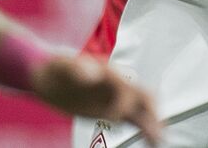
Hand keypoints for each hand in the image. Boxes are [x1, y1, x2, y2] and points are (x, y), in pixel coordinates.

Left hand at [32, 54, 160, 143]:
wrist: (48, 74)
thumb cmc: (56, 68)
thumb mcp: (62, 66)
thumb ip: (78, 69)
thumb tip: (94, 75)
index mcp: (109, 74)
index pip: (125, 88)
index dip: (124, 103)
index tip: (115, 117)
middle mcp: (118, 85)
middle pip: (144, 97)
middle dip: (151, 113)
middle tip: (155, 132)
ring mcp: (116, 97)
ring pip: (142, 110)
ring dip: (152, 124)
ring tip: (159, 141)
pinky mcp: (112, 109)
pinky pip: (132, 119)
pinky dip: (143, 129)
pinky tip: (148, 141)